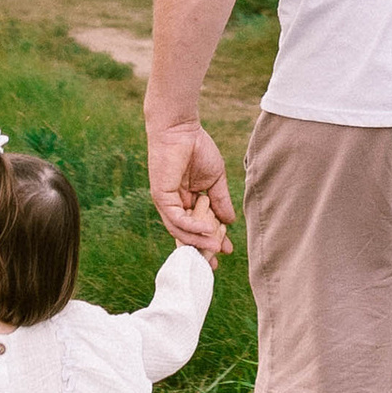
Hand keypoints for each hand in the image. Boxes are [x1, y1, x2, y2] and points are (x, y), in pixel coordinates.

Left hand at [147, 115, 234, 256]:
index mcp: (186, 201)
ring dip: (199, 240)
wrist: (182, 129)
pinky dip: (193, 226)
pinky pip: (177, 218)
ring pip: (181, 230)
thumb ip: (220, 202)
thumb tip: (229, 222)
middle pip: (186, 235)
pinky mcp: (161, 197)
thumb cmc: (197, 149)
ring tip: (217, 246)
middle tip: (215, 263)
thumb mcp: (215, 180)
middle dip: (201, 250)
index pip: (196, 227)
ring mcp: (166, 203)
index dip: (210, 240)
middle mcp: (175, 205)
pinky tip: (209, 229)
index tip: (226, 251)